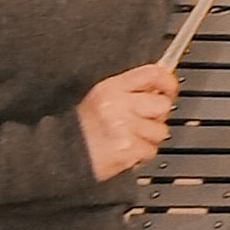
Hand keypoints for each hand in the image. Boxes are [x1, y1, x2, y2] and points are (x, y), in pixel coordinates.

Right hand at [75, 61, 179, 182]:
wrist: (59, 155)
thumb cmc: (79, 129)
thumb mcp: (99, 98)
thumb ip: (128, 90)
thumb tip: (159, 88)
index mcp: (110, 89)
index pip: (152, 74)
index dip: (168, 82)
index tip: (170, 90)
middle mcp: (118, 105)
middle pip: (162, 105)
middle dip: (155, 117)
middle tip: (138, 123)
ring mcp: (123, 127)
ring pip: (160, 131)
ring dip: (148, 138)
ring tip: (127, 139)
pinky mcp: (127, 148)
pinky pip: (151, 151)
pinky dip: (140, 155)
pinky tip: (124, 151)